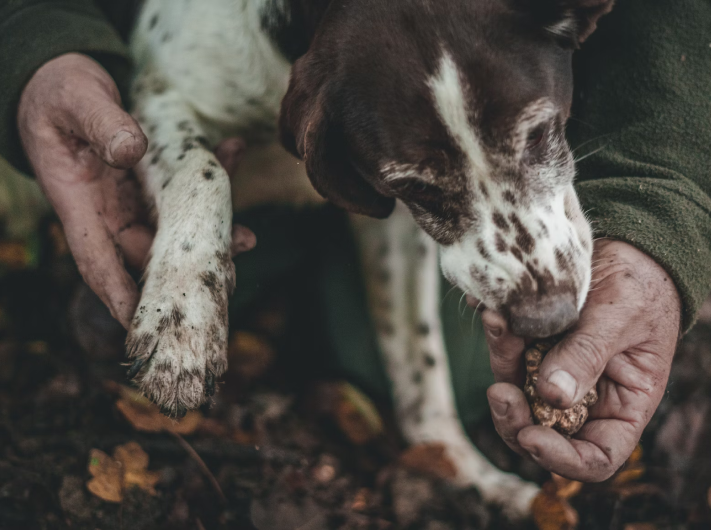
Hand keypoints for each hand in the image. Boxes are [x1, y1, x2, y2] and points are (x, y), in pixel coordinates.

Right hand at [18, 53, 254, 327]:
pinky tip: (232, 153)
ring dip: (210, 231)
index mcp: (79, 203)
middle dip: (185, 270)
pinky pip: (183, 190)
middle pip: (147, 253)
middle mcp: (107, 211)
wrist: (63, 81)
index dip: (121, 295)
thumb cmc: (59, 93)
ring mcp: (131, 200)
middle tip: (226, 276)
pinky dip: (209, 178)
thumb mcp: (76, 101)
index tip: (145, 323)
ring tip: (246, 236)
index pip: (99, 260)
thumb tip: (131, 151)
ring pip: (173, 228)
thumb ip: (102, 124)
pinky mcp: (150, 183)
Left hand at [481, 240, 680, 480]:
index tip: (531, 436)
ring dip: (502, 362)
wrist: (627, 247)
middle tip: (498, 392)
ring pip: (516, 390)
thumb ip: (587, 355)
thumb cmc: (641, 286)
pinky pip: (509, 351)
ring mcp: (554, 372)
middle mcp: (585, 397)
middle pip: (542, 431)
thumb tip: (551, 396)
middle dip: (514, 418)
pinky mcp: (533, 346)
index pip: (594, 457)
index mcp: (622, 406)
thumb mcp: (621, 318)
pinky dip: (498, 334)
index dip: (562, 459)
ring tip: (497, 322)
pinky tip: (491, 309)